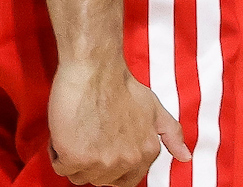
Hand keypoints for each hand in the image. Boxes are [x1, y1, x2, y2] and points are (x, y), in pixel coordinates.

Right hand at [46, 60, 186, 185]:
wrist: (95, 67)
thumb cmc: (120, 84)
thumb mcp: (154, 108)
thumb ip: (171, 134)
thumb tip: (185, 157)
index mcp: (146, 153)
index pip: (123, 180)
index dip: (108, 162)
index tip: (100, 144)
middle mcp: (126, 162)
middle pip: (99, 179)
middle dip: (90, 159)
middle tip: (87, 131)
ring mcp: (101, 162)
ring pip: (78, 175)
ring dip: (72, 155)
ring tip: (76, 128)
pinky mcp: (76, 157)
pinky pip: (59, 166)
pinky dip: (57, 150)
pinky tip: (64, 128)